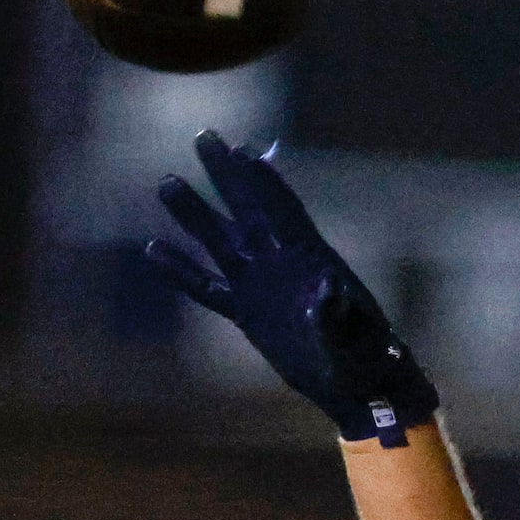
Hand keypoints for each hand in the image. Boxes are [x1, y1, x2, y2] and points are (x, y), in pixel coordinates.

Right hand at [144, 132, 438, 445]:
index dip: (265, 182)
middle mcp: (281, 263)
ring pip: (221, 242)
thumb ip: (339, 315)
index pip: (283, 211)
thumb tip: (327, 290)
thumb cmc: (365, 357)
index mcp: (312, 259)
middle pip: (248, 210)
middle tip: (203, 136)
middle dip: (226, 175)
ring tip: (167, 182)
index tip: (242, 151)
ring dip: (195, 215)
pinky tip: (154, 250)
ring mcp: (261, 285)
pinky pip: (208, 288)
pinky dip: (182, 271)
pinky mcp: (247, 313)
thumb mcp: (355, 337)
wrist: (357, 383)